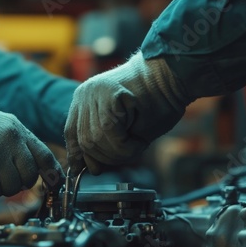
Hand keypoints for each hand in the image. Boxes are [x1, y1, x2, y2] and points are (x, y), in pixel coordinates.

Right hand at [0, 98, 63, 198]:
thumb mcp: (1, 123)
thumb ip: (22, 143)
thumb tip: (42, 167)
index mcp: (16, 130)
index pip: (44, 157)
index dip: (53, 175)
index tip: (56, 185)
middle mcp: (7, 144)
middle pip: (29, 177)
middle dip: (19, 180)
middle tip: (1, 172)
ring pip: (10, 188)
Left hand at [64, 51, 192, 175]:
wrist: (174, 77)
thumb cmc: (156, 103)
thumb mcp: (123, 128)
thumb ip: (104, 144)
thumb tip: (91, 168)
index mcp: (84, 99)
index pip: (71, 134)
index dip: (78, 155)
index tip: (87, 169)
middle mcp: (84, 94)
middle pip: (83, 141)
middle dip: (106, 157)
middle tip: (128, 154)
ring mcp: (94, 92)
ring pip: (95, 140)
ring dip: (119, 153)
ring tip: (137, 146)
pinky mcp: (108, 94)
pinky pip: (108, 132)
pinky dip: (125, 146)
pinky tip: (139, 141)